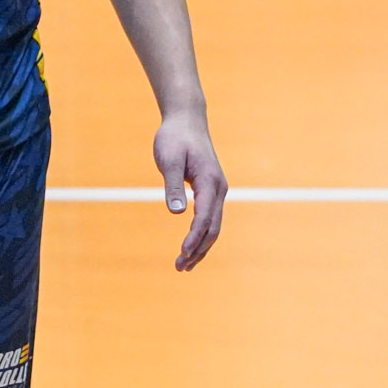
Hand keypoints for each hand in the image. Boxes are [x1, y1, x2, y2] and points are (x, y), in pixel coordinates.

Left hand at [156, 106, 226, 271]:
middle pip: (212, 228)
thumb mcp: (169, 160)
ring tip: (183, 265)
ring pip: (213, 226)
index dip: (194, 238)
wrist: (186, 120)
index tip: (182, 253)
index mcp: (210, 181)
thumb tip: (177, 212)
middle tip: (180, 267)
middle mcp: (218, 189)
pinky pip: (209, 219)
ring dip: (200, 247)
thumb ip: (173, 185)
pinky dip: (201, 235)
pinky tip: (190, 247)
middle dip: (197, 250)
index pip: (204, 218)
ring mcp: (216, 190)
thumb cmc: (175, 138)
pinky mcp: (210, 191)